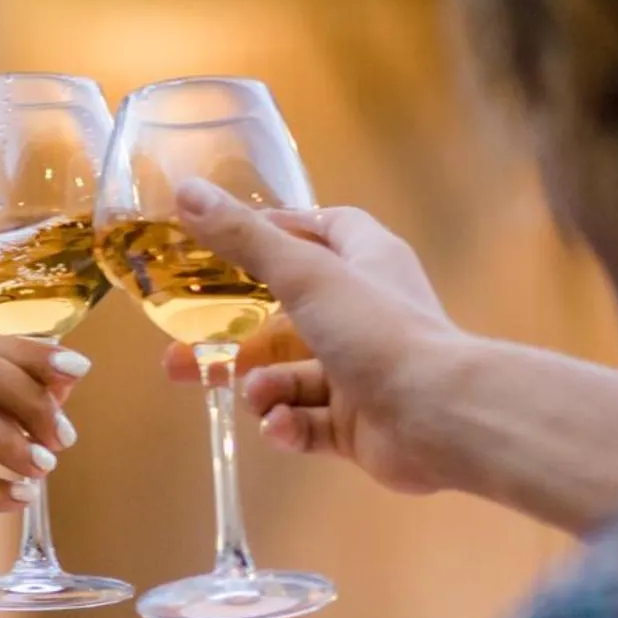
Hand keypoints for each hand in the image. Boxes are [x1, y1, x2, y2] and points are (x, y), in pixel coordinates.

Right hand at [165, 185, 466, 496]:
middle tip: (177, 356)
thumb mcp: (304, 275)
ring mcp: (362, 373)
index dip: (277, 233)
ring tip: (256, 397)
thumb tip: (186, 191)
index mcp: (366, 262)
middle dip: (233, 340)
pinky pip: (307, 423)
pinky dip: (288, 425)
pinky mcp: (358, 426)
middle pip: (285, 317)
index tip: (225, 245)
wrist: (440, 418)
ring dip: (263, 388)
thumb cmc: (377, 330)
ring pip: (290, 376)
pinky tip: (281, 427)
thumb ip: (243, 238)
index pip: (323, 230)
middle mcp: (366, 313)